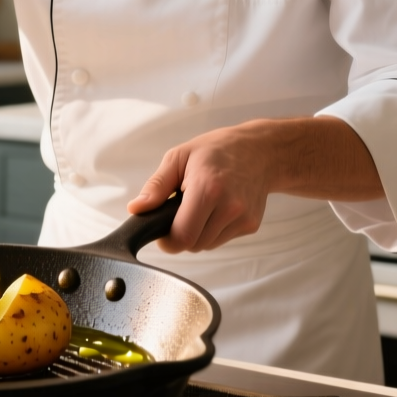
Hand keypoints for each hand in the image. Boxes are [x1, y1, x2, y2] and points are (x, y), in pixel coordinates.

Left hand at [126, 121, 278, 252]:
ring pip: (206, 245)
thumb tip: (136, 209)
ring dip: (197, 233)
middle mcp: (229, 206)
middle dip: (181, 234)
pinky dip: (213, 230)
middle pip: (193, 244)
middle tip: (182, 210)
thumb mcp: (179, 157)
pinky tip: (217, 209)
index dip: (167, 240)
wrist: (260, 151)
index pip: (182, 236)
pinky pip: (221, 240)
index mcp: (208, 188)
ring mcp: (242, 218)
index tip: (163, 231)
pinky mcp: (251, 225)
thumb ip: (156, 187)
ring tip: (201, 206)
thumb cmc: (217, 150)